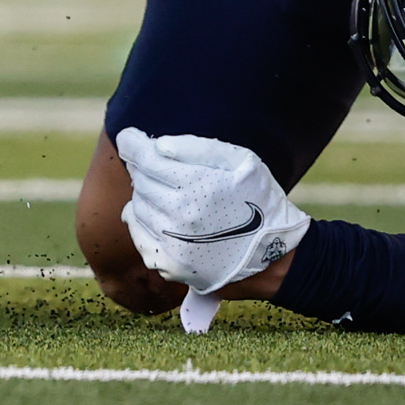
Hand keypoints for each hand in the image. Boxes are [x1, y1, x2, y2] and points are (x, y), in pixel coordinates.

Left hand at [113, 127, 311, 294]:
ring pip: (138, 207)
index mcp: (197, 186)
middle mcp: (180, 216)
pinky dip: (142, 222)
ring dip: (146, 196)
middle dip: (144, 169)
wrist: (275, 257)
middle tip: (155, 165)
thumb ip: (199, 149)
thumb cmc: (259, 201)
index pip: (146, 158)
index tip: (128, 138)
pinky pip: (139, 236)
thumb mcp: (241, 162)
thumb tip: (159, 146)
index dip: (132, 144)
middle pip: (140, 181)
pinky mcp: (171, 266)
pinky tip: (158, 215)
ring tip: (166, 192)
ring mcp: (173, 244)